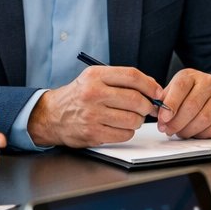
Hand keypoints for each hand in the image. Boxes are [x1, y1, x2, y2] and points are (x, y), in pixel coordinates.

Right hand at [28, 64, 162, 146]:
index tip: (158, 92)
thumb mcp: (94, 78)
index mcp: (95, 75)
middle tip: (149, 108)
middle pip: (135, 99)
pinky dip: (128, 132)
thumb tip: (153, 88)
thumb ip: (120, 80)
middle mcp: (93, 93)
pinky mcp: (93, 133)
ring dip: (138, 120)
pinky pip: (124, 134)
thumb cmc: (79, 96)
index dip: (151, 85)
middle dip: (148, 105)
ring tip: (132, 117)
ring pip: (132, 119)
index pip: (132, 76)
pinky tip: (121, 127)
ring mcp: (92, 114)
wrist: (52, 115)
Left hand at [156, 69, 210, 138]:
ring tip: (180, 133)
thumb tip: (155, 110)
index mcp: (191, 76)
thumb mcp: (176, 89)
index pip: (180, 87)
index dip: (170, 104)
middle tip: (168, 130)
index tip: (163, 118)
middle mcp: (208, 83)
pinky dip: (201, 134)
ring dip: (188, 131)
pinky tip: (194, 133)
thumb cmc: (193, 93)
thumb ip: (165, 99)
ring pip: (203, 119)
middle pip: (192, 106)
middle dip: (177, 123)